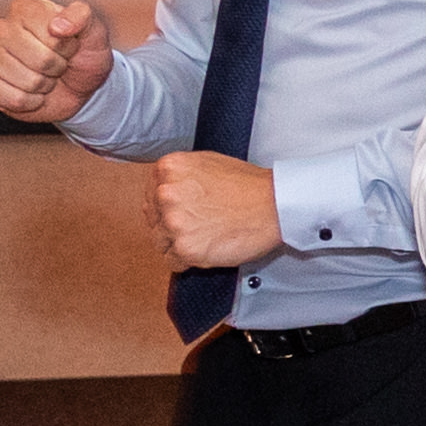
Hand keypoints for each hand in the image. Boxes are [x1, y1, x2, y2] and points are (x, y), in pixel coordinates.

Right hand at [0, 0, 113, 123]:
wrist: (78, 88)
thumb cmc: (82, 57)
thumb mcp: (95, 33)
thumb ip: (82, 17)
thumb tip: (57, 26)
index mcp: (26, 9)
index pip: (49, 31)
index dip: (66, 45)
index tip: (68, 45)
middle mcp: (2, 28)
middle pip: (39, 58)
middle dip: (56, 68)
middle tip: (57, 64)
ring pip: (27, 81)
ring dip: (44, 86)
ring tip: (44, 76)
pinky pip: (14, 99)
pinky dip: (31, 102)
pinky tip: (31, 92)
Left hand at [152, 151, 283, 270]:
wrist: (275, 205)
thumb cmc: (249, 185)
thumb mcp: (206, 162)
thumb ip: (180, 175)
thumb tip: (166, 190)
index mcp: (168, 169)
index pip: (151, 195)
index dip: (167, 207)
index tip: (183, 212)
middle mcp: (165, 194)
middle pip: (153, 219)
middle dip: (171, 225)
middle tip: (197, 226)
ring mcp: (174, 222)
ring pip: (160, 242)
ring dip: (178, 244)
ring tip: (204, 238)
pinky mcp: (186, 248)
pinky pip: (172, 262)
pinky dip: (187, 261)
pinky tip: (206, 249)